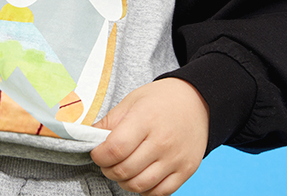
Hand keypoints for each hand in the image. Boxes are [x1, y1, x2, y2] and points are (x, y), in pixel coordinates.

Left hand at [90, 78, 208, 195]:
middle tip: (107, 161)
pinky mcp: (186, 170)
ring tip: (122, 169)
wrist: (197, 101)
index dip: (99, 155)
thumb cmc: (161, 99)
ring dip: (124, 182)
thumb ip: (110, 121)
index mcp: (145, 119)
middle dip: (108, 169)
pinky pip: (160, 193)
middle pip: (125, 169)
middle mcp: (162, 141)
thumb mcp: (132, 100)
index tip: (97, 152)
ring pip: (140, 185)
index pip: (115, 148)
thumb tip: (89, 137)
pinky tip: (139, 177)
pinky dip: (144, 190)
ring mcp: (175, 158)